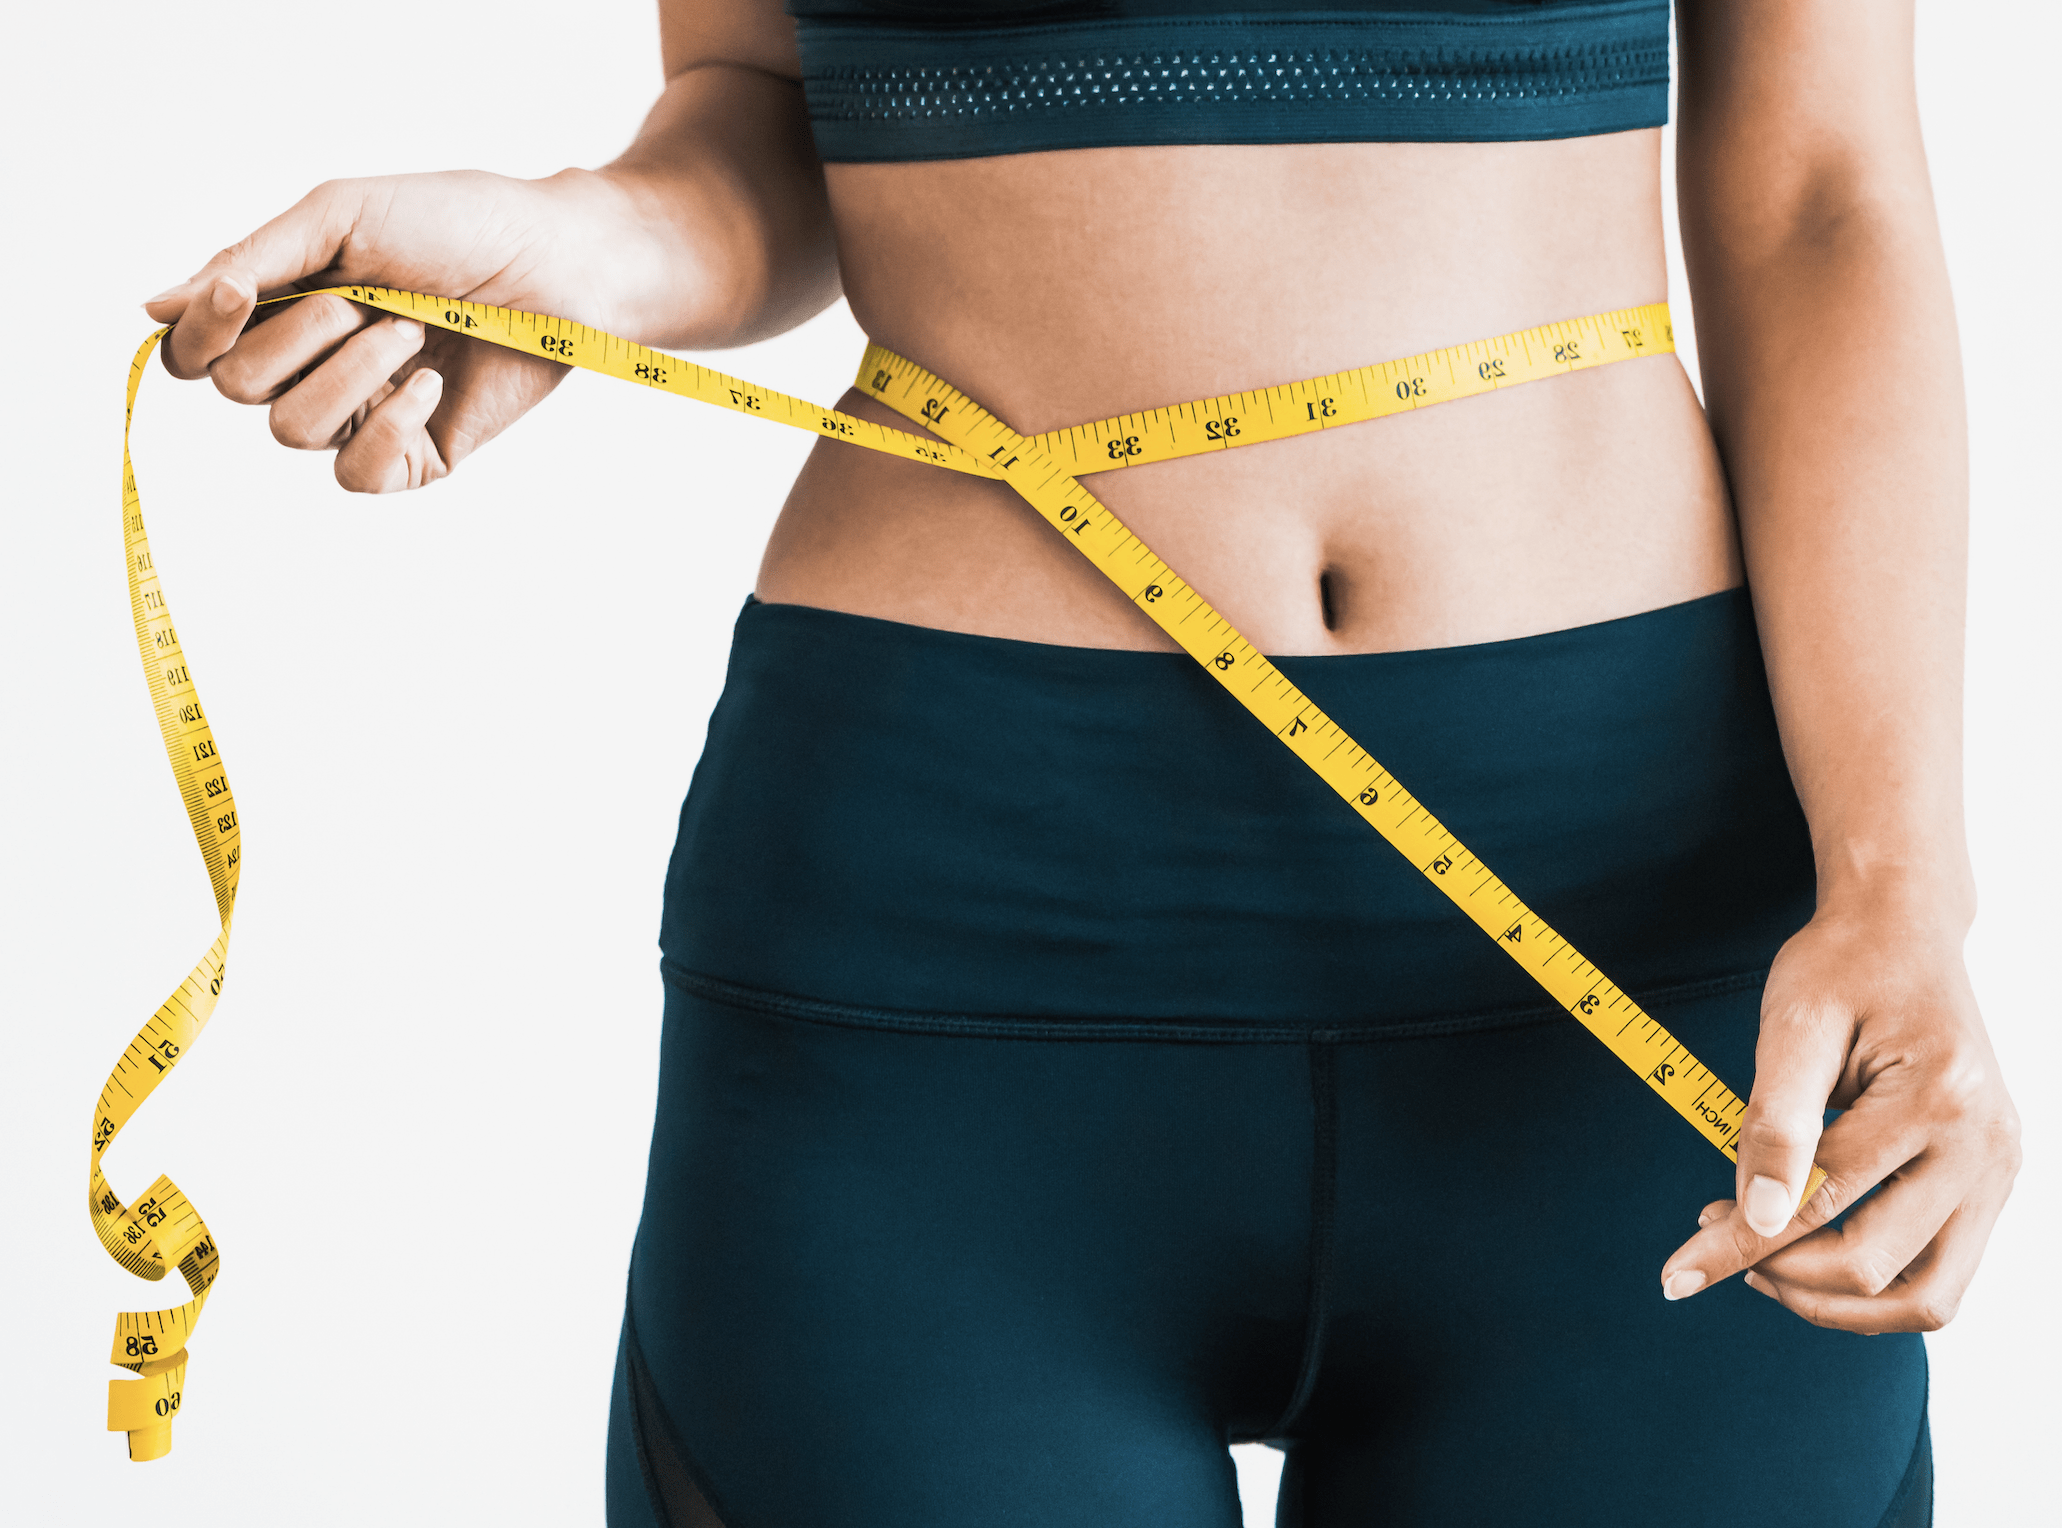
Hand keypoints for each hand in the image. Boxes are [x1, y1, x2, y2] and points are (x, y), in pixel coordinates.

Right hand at [142, 168, 650, 492]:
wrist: (561, 266)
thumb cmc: (461, 225)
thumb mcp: (341, 217)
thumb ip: (250, 261)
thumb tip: (151, 309)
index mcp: (284, 306)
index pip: (192, 352)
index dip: (197, 333)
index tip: (240, 294)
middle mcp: (313, 365)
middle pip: (234, 387)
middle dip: (299, 335)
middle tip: (372, 299)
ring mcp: (363, 415)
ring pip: (290, 430)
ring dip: (349, 371)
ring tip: (415, 330)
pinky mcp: (414, 458)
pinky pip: (356, 476)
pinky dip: (387, 427)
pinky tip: (430, 387)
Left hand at [1659, 895, 2018, 1331]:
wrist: (1902, 930)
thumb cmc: (1844, 965)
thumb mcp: (1793, 1025)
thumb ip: (1774, 1123)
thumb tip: (1758, 1219)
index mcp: (1938, 1099)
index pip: (1822, 1204)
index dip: (1740, 1245)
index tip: (1676, 1275)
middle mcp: (1985, 1146)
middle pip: (1876, 1267)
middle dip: (1784, 1275)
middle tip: (1717, 1236)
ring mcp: (1998, 1171)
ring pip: (1925, 1297)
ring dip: (1835, 1301)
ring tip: (1764, 1260)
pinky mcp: (1990, 1183)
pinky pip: (1939, 1272)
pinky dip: (1872, 1282)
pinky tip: (1810, 1247)